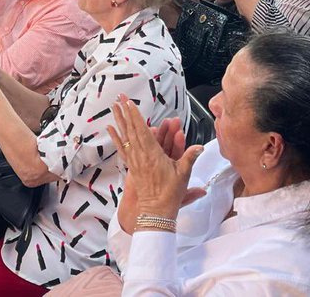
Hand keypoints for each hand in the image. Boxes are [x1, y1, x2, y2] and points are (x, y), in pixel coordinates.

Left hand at [107, 95, 204, 221]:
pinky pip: (122, 149)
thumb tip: (199, 147)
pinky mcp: (132, 167)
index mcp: (153, 155)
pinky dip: (116, 138)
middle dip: (125, 112)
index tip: (130, 103)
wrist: (156, 212)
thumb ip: (190, 157)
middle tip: (119, 97)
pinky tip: (110, 129)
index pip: (142, 131)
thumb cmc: (170, 194)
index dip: (136, 116)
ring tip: (113, 107)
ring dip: (119, 121)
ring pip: (125, 136)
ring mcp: (135, 161)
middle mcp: (141, 156)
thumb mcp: (183, 175)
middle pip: (131, 129)